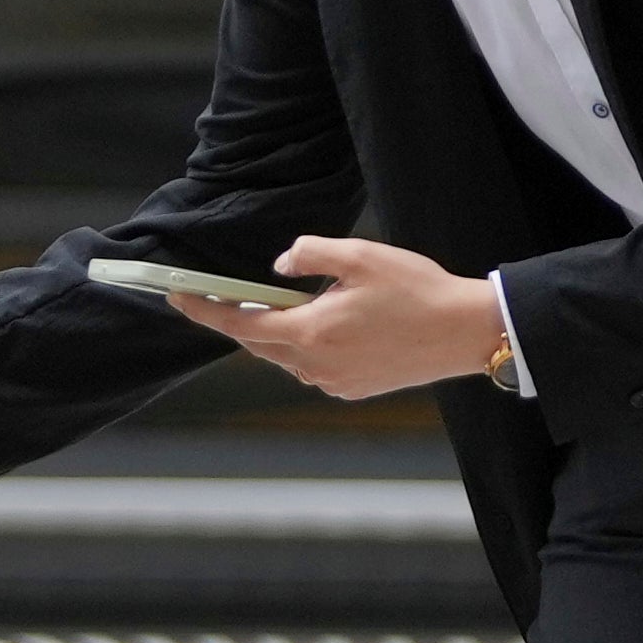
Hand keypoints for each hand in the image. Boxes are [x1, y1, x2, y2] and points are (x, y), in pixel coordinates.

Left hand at [158, 236, 505, 399]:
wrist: (465, 332)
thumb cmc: (417, 291)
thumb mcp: (360, 255)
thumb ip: (309, 253)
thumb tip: (278, 265)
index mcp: (311, 333)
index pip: (240, 325)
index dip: (205, 311)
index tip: (177, 296)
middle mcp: (316, 366)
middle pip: (261, 343)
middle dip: (244, 318)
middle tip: (234, 291)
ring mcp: (334, 382)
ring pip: (287, 356)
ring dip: (282, 330)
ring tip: (300, 301)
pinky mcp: (352, 389)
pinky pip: (313, 367)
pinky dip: (308, 345)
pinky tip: (330, 323)